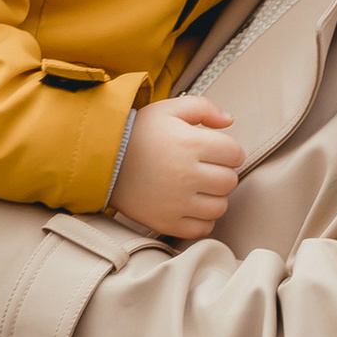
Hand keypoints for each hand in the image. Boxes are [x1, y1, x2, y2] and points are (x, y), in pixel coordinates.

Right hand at [115, 95, 240, 240]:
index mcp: (191, 144)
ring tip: (198, 187)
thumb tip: (229, 121)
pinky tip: (191, 206)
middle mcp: (186, 175)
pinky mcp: (166, 222)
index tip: (216, 151)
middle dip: (222, 173)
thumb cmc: (137, 133)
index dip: (229, 151)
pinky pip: (202, 229)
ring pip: (220, 207)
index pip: (235, 154)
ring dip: (214, 197)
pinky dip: (202, 219)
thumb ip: (203, 107)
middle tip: (206, 169)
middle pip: (230, 181)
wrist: (101, 159)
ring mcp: (176, 202)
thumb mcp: (168, 109)